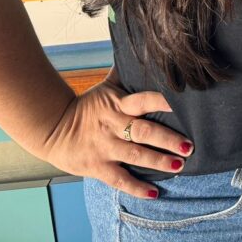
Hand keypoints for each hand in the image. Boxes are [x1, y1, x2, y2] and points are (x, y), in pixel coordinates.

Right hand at [40, 72, 192, 198]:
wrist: (51, 128)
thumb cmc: (85, 107)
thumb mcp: (104, 88)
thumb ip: (124, 74)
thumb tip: (139, 48)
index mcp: (118, 104)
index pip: (144, 99)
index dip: (164, 101)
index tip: (185, 104)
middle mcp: (113, 126)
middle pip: (143, 131)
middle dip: (167, 138)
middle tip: (190, 145)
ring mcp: (105, 147)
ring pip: (134, 155)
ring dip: (158, 161)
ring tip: (179, 165)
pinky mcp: (96, 167)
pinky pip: (118, 179)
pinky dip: (136, 187)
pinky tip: (155, 193)